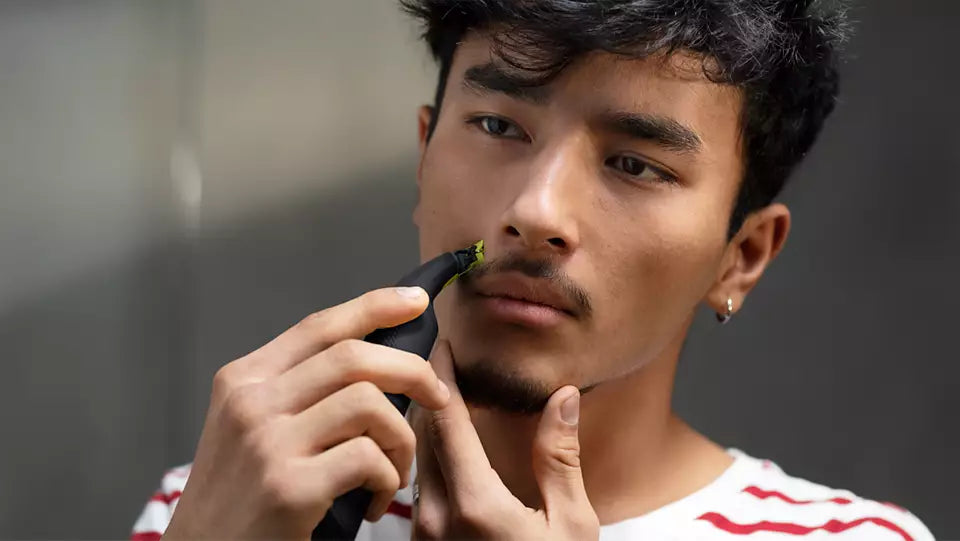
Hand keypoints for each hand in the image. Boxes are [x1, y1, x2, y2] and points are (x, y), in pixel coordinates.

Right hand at [162, 287, 450, 539]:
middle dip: (412, 371)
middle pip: (353, 356)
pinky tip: (377, 501)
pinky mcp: (288, 487)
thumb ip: (296, 391)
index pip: (319, 327)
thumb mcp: (249, 428)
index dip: (374, 306)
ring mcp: (267, 443)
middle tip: (438, 396)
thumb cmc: (238, 496)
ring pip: (368, 404)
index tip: (417, 302)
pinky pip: (367, 459)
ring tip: (396, 470)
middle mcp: (251, 402)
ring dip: (402, 439)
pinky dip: (388, 479)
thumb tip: (374, 363)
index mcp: (243, 380)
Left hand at [410, 340, 599, 540]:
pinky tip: (448, 443)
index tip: (445, 346)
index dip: (442, 377)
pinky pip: (416, 486)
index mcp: (476, 504)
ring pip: (416, 459)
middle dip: (432, 393)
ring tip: (445, 395)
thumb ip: (561, 460)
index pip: (446, 422)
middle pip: (422, 434)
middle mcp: (436, 517)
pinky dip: (429, 454)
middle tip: (446, 362)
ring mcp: (424, 535)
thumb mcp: (571, 524)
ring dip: (428, 423)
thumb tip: (564, 397)